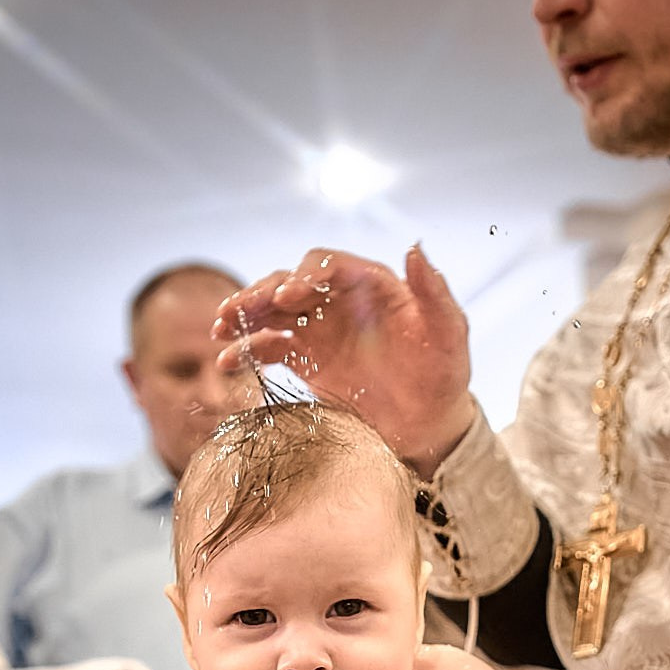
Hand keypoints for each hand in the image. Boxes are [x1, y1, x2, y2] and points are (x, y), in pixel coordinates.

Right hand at [214, 246, 475, 476]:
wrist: (428, 423)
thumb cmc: (443, 374)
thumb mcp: (449, 334)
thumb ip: (435, 293)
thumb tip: (416, 247)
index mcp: (371, 284)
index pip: (328, 265)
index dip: (305, 276)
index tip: (288, 297)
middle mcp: (338, 300)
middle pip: (290, 283)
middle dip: (262, 294)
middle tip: (239, 311)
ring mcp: (318, 329)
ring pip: (271, 312)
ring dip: (243, 316)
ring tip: (220, 329)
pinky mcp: (305, 359)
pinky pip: (268, 348)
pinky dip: (245, 351)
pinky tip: (227, 361)